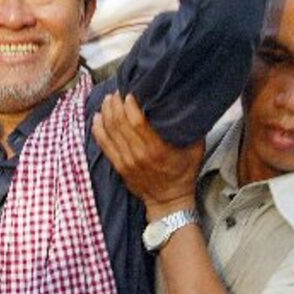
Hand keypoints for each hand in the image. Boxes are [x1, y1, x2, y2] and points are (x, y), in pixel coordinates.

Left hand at [92, 93, 203, 218]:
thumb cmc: (183, 174)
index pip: (137, 123)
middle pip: (120, 124)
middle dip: (116, 105)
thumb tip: (188, 104)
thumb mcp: (195, 150)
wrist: (169, 202)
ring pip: (110, 132)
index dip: (130, 106)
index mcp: (157, 150)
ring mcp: (126, 162)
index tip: (129, 93)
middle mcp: (139, 155)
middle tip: (117, 92)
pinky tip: (97, 117)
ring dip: (107, 113)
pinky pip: (104, 145)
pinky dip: (98, 129)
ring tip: (108, 100)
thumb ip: (191, 128)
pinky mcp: (118, 166)